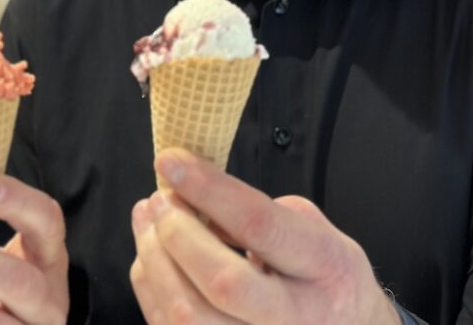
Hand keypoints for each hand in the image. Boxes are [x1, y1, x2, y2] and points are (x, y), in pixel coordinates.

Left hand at [130, 149, 400, 324]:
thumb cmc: (320, 271)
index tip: (170, 162)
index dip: (208, 190)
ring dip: (154, 260)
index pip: (259, 226)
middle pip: (223, 283)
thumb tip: (190, 200)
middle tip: (159, 199)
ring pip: (189, 316)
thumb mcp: (308, 226)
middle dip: (177, 233)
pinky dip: (151, 287)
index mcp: (325, 267)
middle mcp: (297, 318)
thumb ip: (253, 210)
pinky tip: (151, 257)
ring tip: (147, 220)